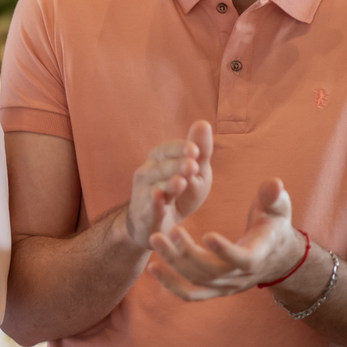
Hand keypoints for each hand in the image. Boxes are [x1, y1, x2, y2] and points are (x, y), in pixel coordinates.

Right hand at [121, 120, 213, 248]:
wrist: (155, 224)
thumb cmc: (178, 193)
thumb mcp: (195, 171)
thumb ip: (200, 149)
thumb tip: (203, 122)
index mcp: (158, 160)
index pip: (166, 150)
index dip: (179, 149)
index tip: (194, 149)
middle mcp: (147, 174)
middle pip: (161, 168)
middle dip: (176, 166)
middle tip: (192, 164)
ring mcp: (143, 195)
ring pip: (155, 187)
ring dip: (168, 184)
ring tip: (181, 182)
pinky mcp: (145, 215)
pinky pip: (149, 209)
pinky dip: (153, 204)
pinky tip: (159, 199)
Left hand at [148, 178, 305, 300]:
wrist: (276, 257)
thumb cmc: (274, 226)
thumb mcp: (278, 208)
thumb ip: (273, 196)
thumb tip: (274, 183)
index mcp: (259, 254)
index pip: (244, 260)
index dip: (226, 251)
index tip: (206, 234)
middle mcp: (242, 276)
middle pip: (212, 272)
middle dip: (187, 253)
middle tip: (167, 231)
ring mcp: (227, 286)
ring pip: (197, 281)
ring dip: (173, 264)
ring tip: (154, 238)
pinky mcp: (214, 290)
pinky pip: (190, 294)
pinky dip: (170, 284)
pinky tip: (152, 267)